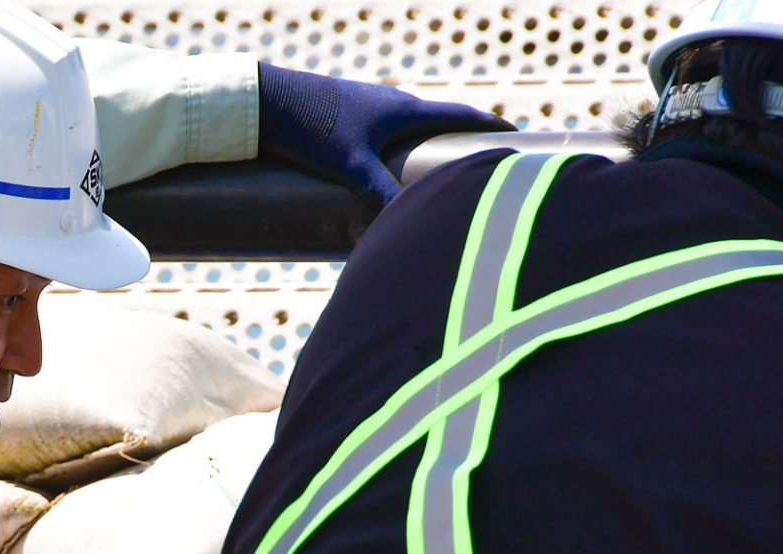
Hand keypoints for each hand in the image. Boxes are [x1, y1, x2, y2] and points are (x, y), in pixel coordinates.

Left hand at [257, 64, 514, 206]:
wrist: (268, 100)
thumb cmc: (312, 126)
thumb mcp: (351, 165)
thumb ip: (380, 193)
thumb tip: (405, 224)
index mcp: (405, 109)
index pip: (461, 116)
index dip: (490, 128)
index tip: (515, 137)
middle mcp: (393, 103)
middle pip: (440, 123)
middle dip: (462, 142)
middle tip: (482, 162)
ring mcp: (371, 108)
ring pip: (412, 129)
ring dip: (431, 146)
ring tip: (440, 172)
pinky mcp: (349, 118)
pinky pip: (387, 134)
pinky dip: (402, 150)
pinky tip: (391, 168)